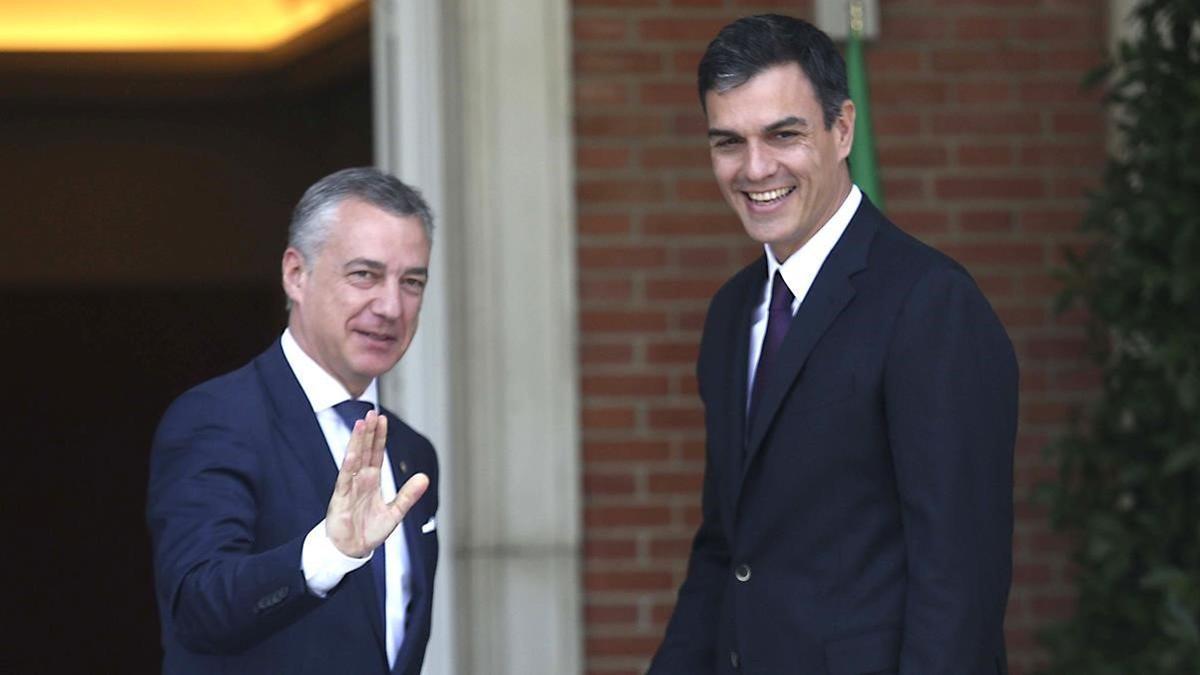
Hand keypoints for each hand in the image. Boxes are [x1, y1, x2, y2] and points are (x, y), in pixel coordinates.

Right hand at [325, 410, 428, 557]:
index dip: (379, 436)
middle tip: (370, 412)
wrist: (352, 551)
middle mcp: (359, 480)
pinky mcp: (340, 500)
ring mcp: (349, 488)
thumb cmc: (369, 531)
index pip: (375, 453)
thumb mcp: (395, 512)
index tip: (382, 418)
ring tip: (361, 424)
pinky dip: (348, 467)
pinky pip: (344, 480)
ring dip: (357, 442)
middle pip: (364, 451)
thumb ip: (409, 495)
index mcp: (371, 481)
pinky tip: (352, 453)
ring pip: (353, 460)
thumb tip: (424, 477)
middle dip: (367, 432)